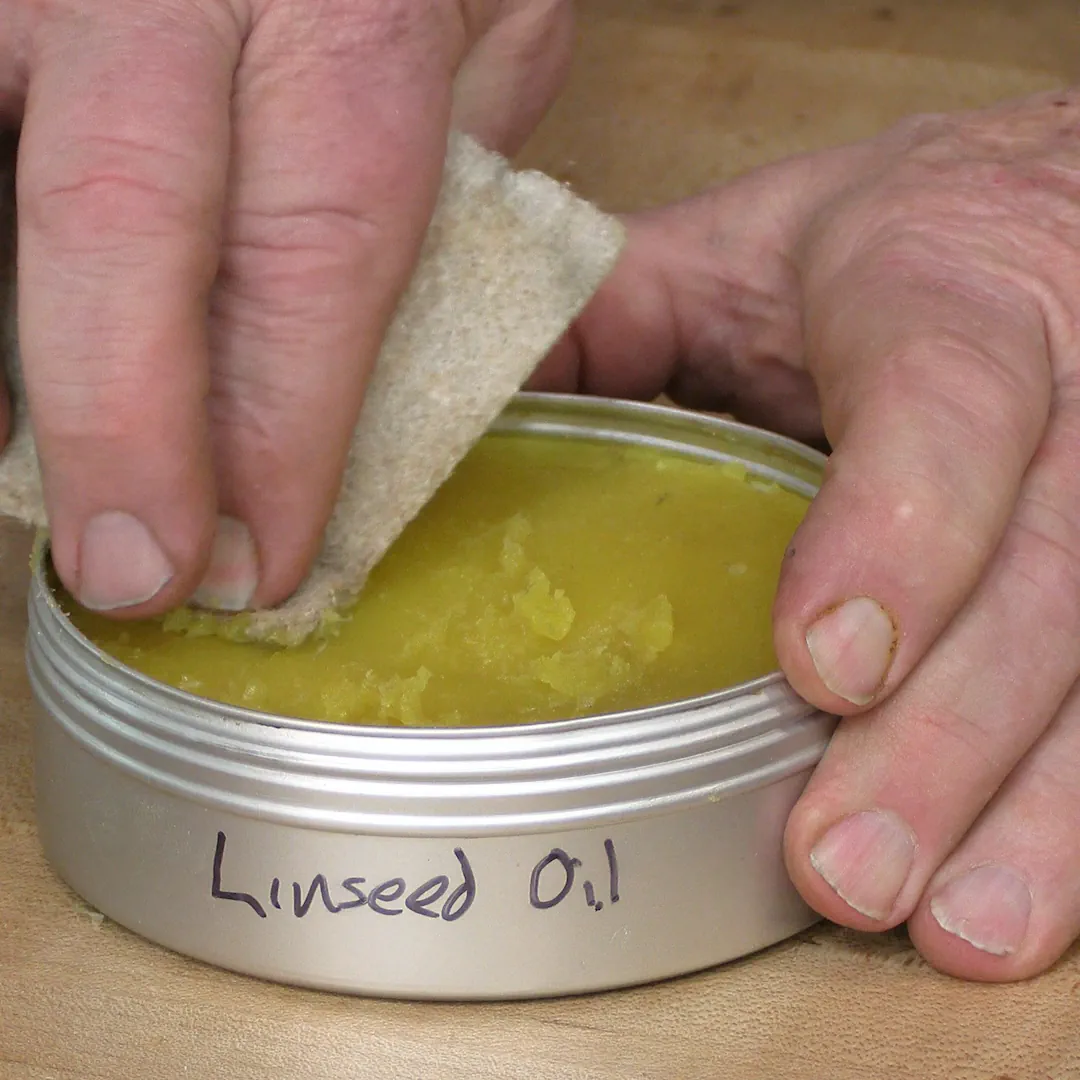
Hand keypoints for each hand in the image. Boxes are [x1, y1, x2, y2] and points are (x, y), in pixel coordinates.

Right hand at [0, 0, 570, 613]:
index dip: (277, 429)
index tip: (263, 558)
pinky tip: (3, 401)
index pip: (308, 255)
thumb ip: (434, 193)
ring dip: (11, 372)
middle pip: (114, 223)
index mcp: (342, 9)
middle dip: (122, 424)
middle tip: (134, 578)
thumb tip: (362, 377)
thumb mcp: (484, 36)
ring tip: (38, 502)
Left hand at [532, 89, 1079, 981]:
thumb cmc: (891, 244)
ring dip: (1030, 807)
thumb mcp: (737, 246)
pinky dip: (1077, 808)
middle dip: (947, 734)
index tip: (823, 665)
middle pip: (1041, 577)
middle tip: (842, 863)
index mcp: (944, 295)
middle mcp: (1074, 395)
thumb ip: (603, 318)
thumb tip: (447, 412)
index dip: (898, 534)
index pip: (947, 406)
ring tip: (948, 923)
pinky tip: (1017, 898)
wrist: (1054, 223)